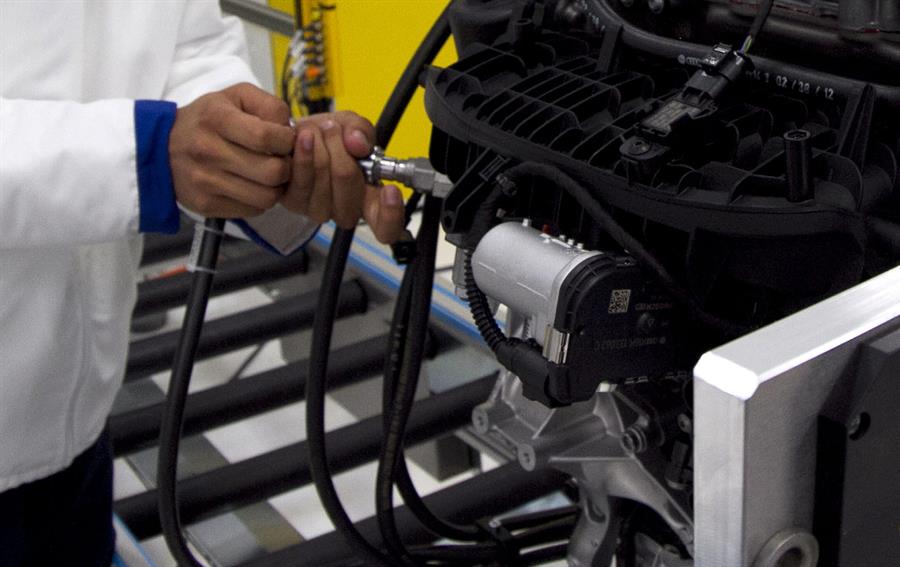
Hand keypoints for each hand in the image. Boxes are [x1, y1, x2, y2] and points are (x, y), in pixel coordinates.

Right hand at [169, 83, 294, 217]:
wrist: (161, 148)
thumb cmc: (208, 119)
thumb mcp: (236, 97)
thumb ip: (269, 105)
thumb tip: (290, 131)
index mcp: (217, 118)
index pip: (266, 137)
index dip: (287, 141)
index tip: (285, 140)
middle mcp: (208, 151)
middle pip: (272, 172)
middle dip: (286, 167)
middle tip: (279, 160)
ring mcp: (205, 181)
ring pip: (267, 197)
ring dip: (276, 187)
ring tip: (268, 175)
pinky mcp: (206, 204)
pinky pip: (253, 210)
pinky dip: (260, 200)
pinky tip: (252, 186)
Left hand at [283, 111, 404, 243]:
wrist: (293, 140)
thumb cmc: (326, 139)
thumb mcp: (351, 127)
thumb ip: (362, 131)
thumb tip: (359, 144)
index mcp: (370, 198)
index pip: (387, 227)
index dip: (391, 215)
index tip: (391, 191)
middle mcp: (347, 210)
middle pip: (348, 179)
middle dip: (337, 145)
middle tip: (333, 128)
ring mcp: (320, 210)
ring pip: (323, 174)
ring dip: (318, 144)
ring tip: (317, 131)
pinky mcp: (295, 204)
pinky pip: (302, 177)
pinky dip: (303, 151)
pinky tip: (302, 138)